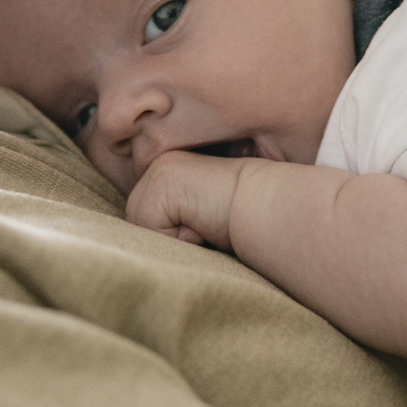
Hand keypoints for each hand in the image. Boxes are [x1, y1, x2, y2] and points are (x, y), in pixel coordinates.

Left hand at [126, 152, 243, 247]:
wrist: (269, 205)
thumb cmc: (243, 219)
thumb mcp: (200, 216)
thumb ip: (173, 218)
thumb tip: (145, 242)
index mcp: (167, 171)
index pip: (144, 217)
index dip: (172, 233)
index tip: (203, 223)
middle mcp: (159, 164)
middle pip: (136, 221)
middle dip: (169, 235)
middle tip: (206, 222)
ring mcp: (159, 169)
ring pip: (141, 225)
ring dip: (174, 237)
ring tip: (206, 221)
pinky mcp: (163, 180)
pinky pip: (151, 227)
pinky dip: (179, 237)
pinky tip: (205, 221)